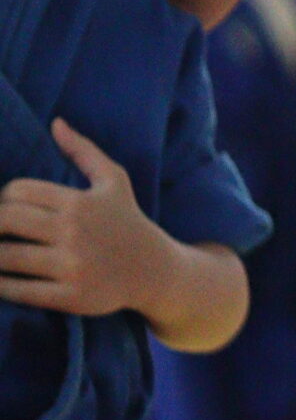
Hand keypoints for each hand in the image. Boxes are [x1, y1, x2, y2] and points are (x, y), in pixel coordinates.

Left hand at [0, 120, 175, 317]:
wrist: (156, 271)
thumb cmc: (127, 220)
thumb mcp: (114, 181)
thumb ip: (84, 151)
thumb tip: (55, 123)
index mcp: (79, 202)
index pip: (16, 192)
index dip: (5, 199)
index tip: (9, 209)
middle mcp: (74, 232)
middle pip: (3, 221)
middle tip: (0, 231)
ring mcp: (72, 266)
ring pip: (5, 257)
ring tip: (0, 253)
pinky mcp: (71, 296)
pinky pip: (18, 291)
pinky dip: (1, 285)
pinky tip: (2, 278)